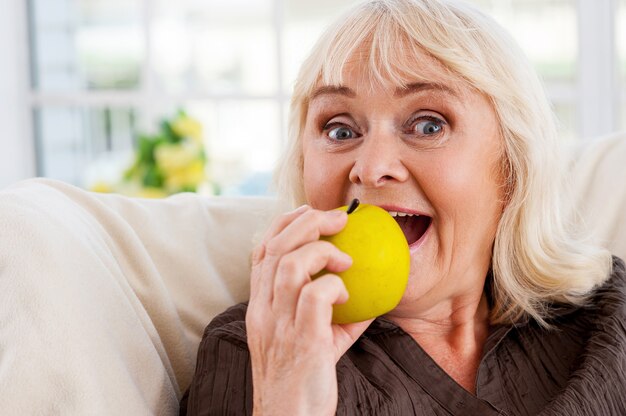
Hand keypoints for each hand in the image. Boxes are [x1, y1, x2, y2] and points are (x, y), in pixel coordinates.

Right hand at [246, 205, 372, 415]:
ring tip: (345, 258)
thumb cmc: (301, 383)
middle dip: (308, 222)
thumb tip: (364, 296)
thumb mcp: (308, 342)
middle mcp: (263, 312)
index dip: (283, 223)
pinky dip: (334, 286)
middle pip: (276, 248)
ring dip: (322, 251)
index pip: (261, 251)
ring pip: (290, 265)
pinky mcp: (302, 343)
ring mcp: (279, 326)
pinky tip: (346, 294)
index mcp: (259, 309)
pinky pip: (315, 296)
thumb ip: (329, 315)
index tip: (308, 211)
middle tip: (339, 219)